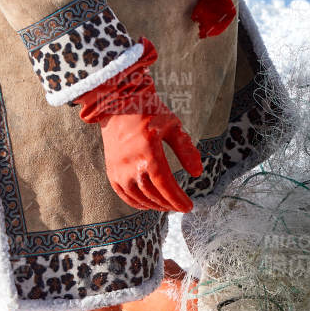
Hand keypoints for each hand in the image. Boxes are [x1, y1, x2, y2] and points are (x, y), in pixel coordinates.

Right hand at [78, 40, 200, 213]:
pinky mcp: (111, 170)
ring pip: (138, 197)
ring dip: (154, 205)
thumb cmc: (149, 111)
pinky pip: (123, 194)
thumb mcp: (173, 126)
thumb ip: (186, 150)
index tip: (189, 207)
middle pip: (153, 194)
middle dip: (169, 204)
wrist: (117, 103)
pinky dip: (136, 202)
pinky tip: (148, 205)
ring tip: (167, 206)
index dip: (178, 199)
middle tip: (181, 207)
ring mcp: (118, 169)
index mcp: (149, 152)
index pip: (166, 185)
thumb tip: (198, 173)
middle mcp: (131, 164)